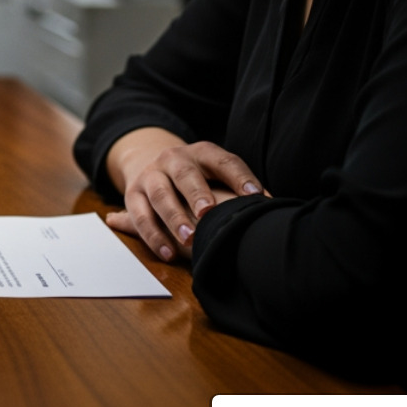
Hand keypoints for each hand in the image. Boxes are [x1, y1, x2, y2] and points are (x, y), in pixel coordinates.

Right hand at [104, 130, 265, 262]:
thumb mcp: (217, 176)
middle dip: (197, 193)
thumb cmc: (200, 180)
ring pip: (160, 195)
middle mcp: (173, 159)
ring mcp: (150, 175)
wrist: (154, 168)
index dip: (240, 177)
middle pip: (186, 174)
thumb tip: (273, 207)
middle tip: (207, 213)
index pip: (224, 161)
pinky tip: (168, 253)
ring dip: (174, 217)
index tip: (257, 196)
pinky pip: (140, 216)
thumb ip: (241, 190)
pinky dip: (153, 236)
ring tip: (188, 240)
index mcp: (201, 153)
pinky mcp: (132, 194)